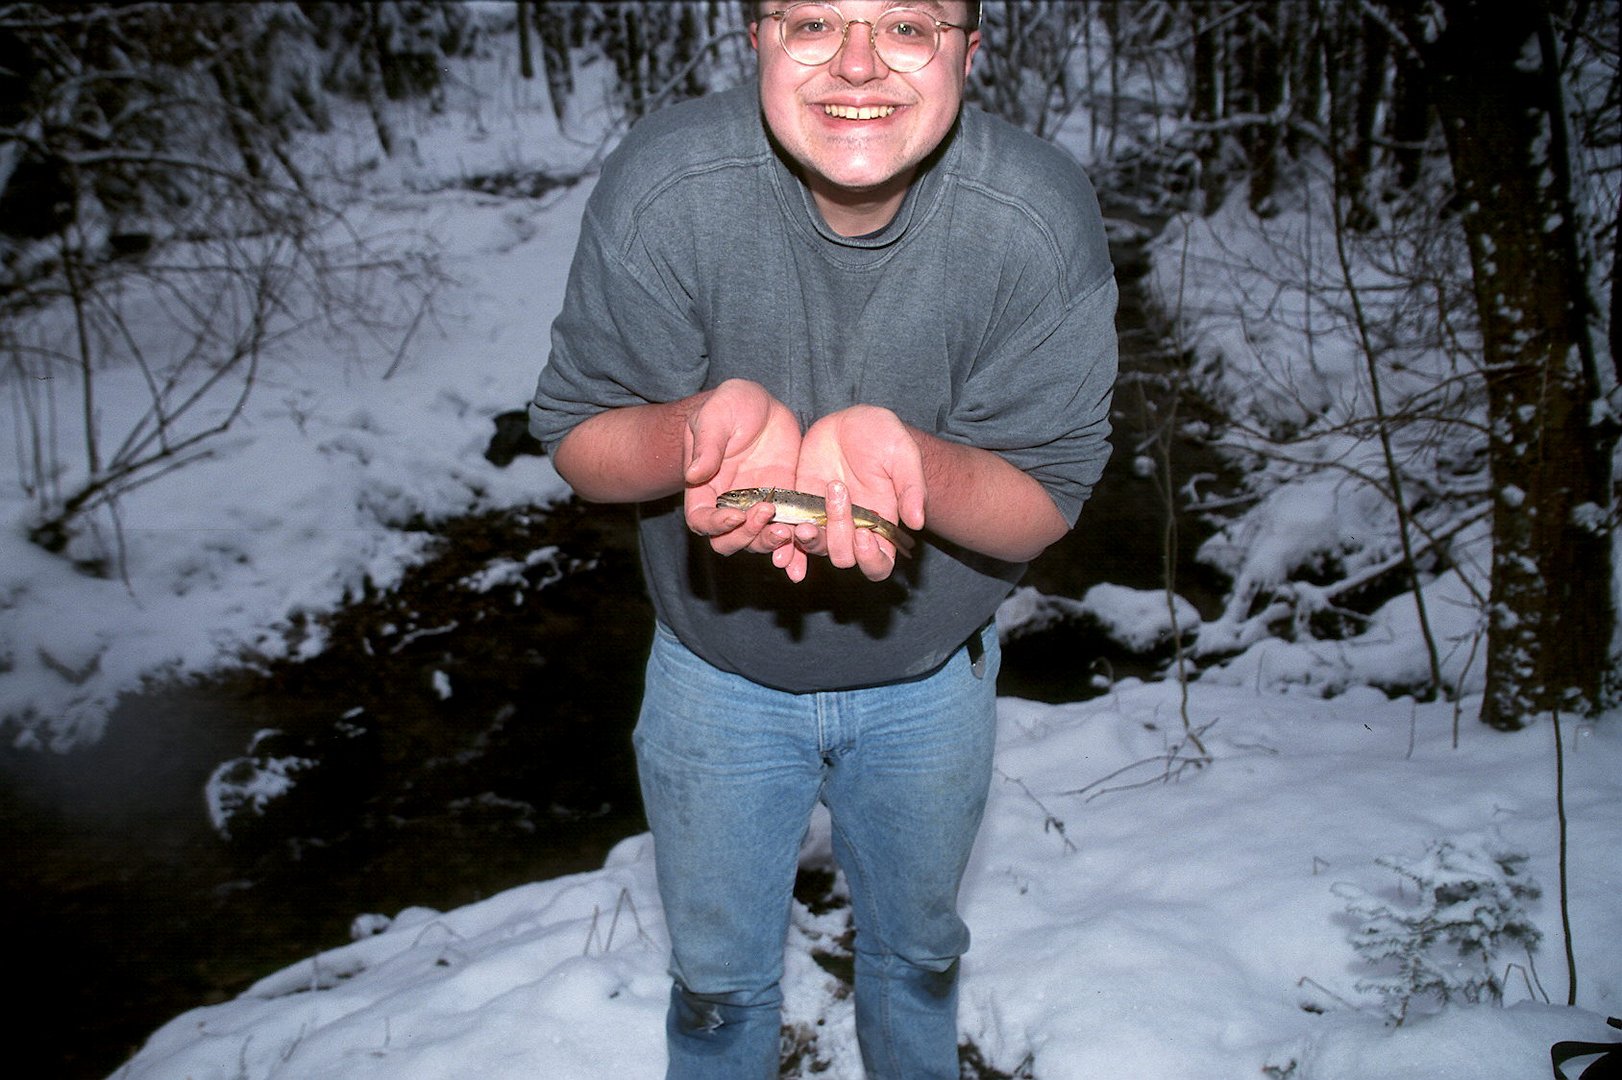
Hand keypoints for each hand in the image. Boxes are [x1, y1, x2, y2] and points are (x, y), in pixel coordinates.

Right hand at [681, 379, 805, 570]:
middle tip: (766, 514)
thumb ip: (707, 446)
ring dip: (770, 543)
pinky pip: (787, 528)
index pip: (701, 519)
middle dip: (745, 537)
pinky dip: (795, 540)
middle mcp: (729, 503)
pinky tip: (807, 535)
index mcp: (705, 486)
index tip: (736, 514)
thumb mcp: (716, 417)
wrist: (764, 404)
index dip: (715, 525)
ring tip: (788, 530)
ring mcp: (756, 505)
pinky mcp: (784, 502)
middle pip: (727, 540)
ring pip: (757, 541)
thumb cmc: (731, 405)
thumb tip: (694, 474)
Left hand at [790, 406, 925, 581]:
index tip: (865, 535)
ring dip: (809, 541)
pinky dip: (782, 542)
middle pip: (844, 557)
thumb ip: (911, 488)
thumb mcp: (903, 454)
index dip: (872, 559)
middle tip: (838, 491)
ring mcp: (824, 521)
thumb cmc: (884, 437)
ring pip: (815, 548)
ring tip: (805, 523)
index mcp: (882, 525)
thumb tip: (917, 522)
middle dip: (839, 534)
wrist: (851, 421)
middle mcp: (853, 530)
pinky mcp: (800, 508)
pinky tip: (778, 537)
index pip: (880, 564)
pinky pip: (789, 534)